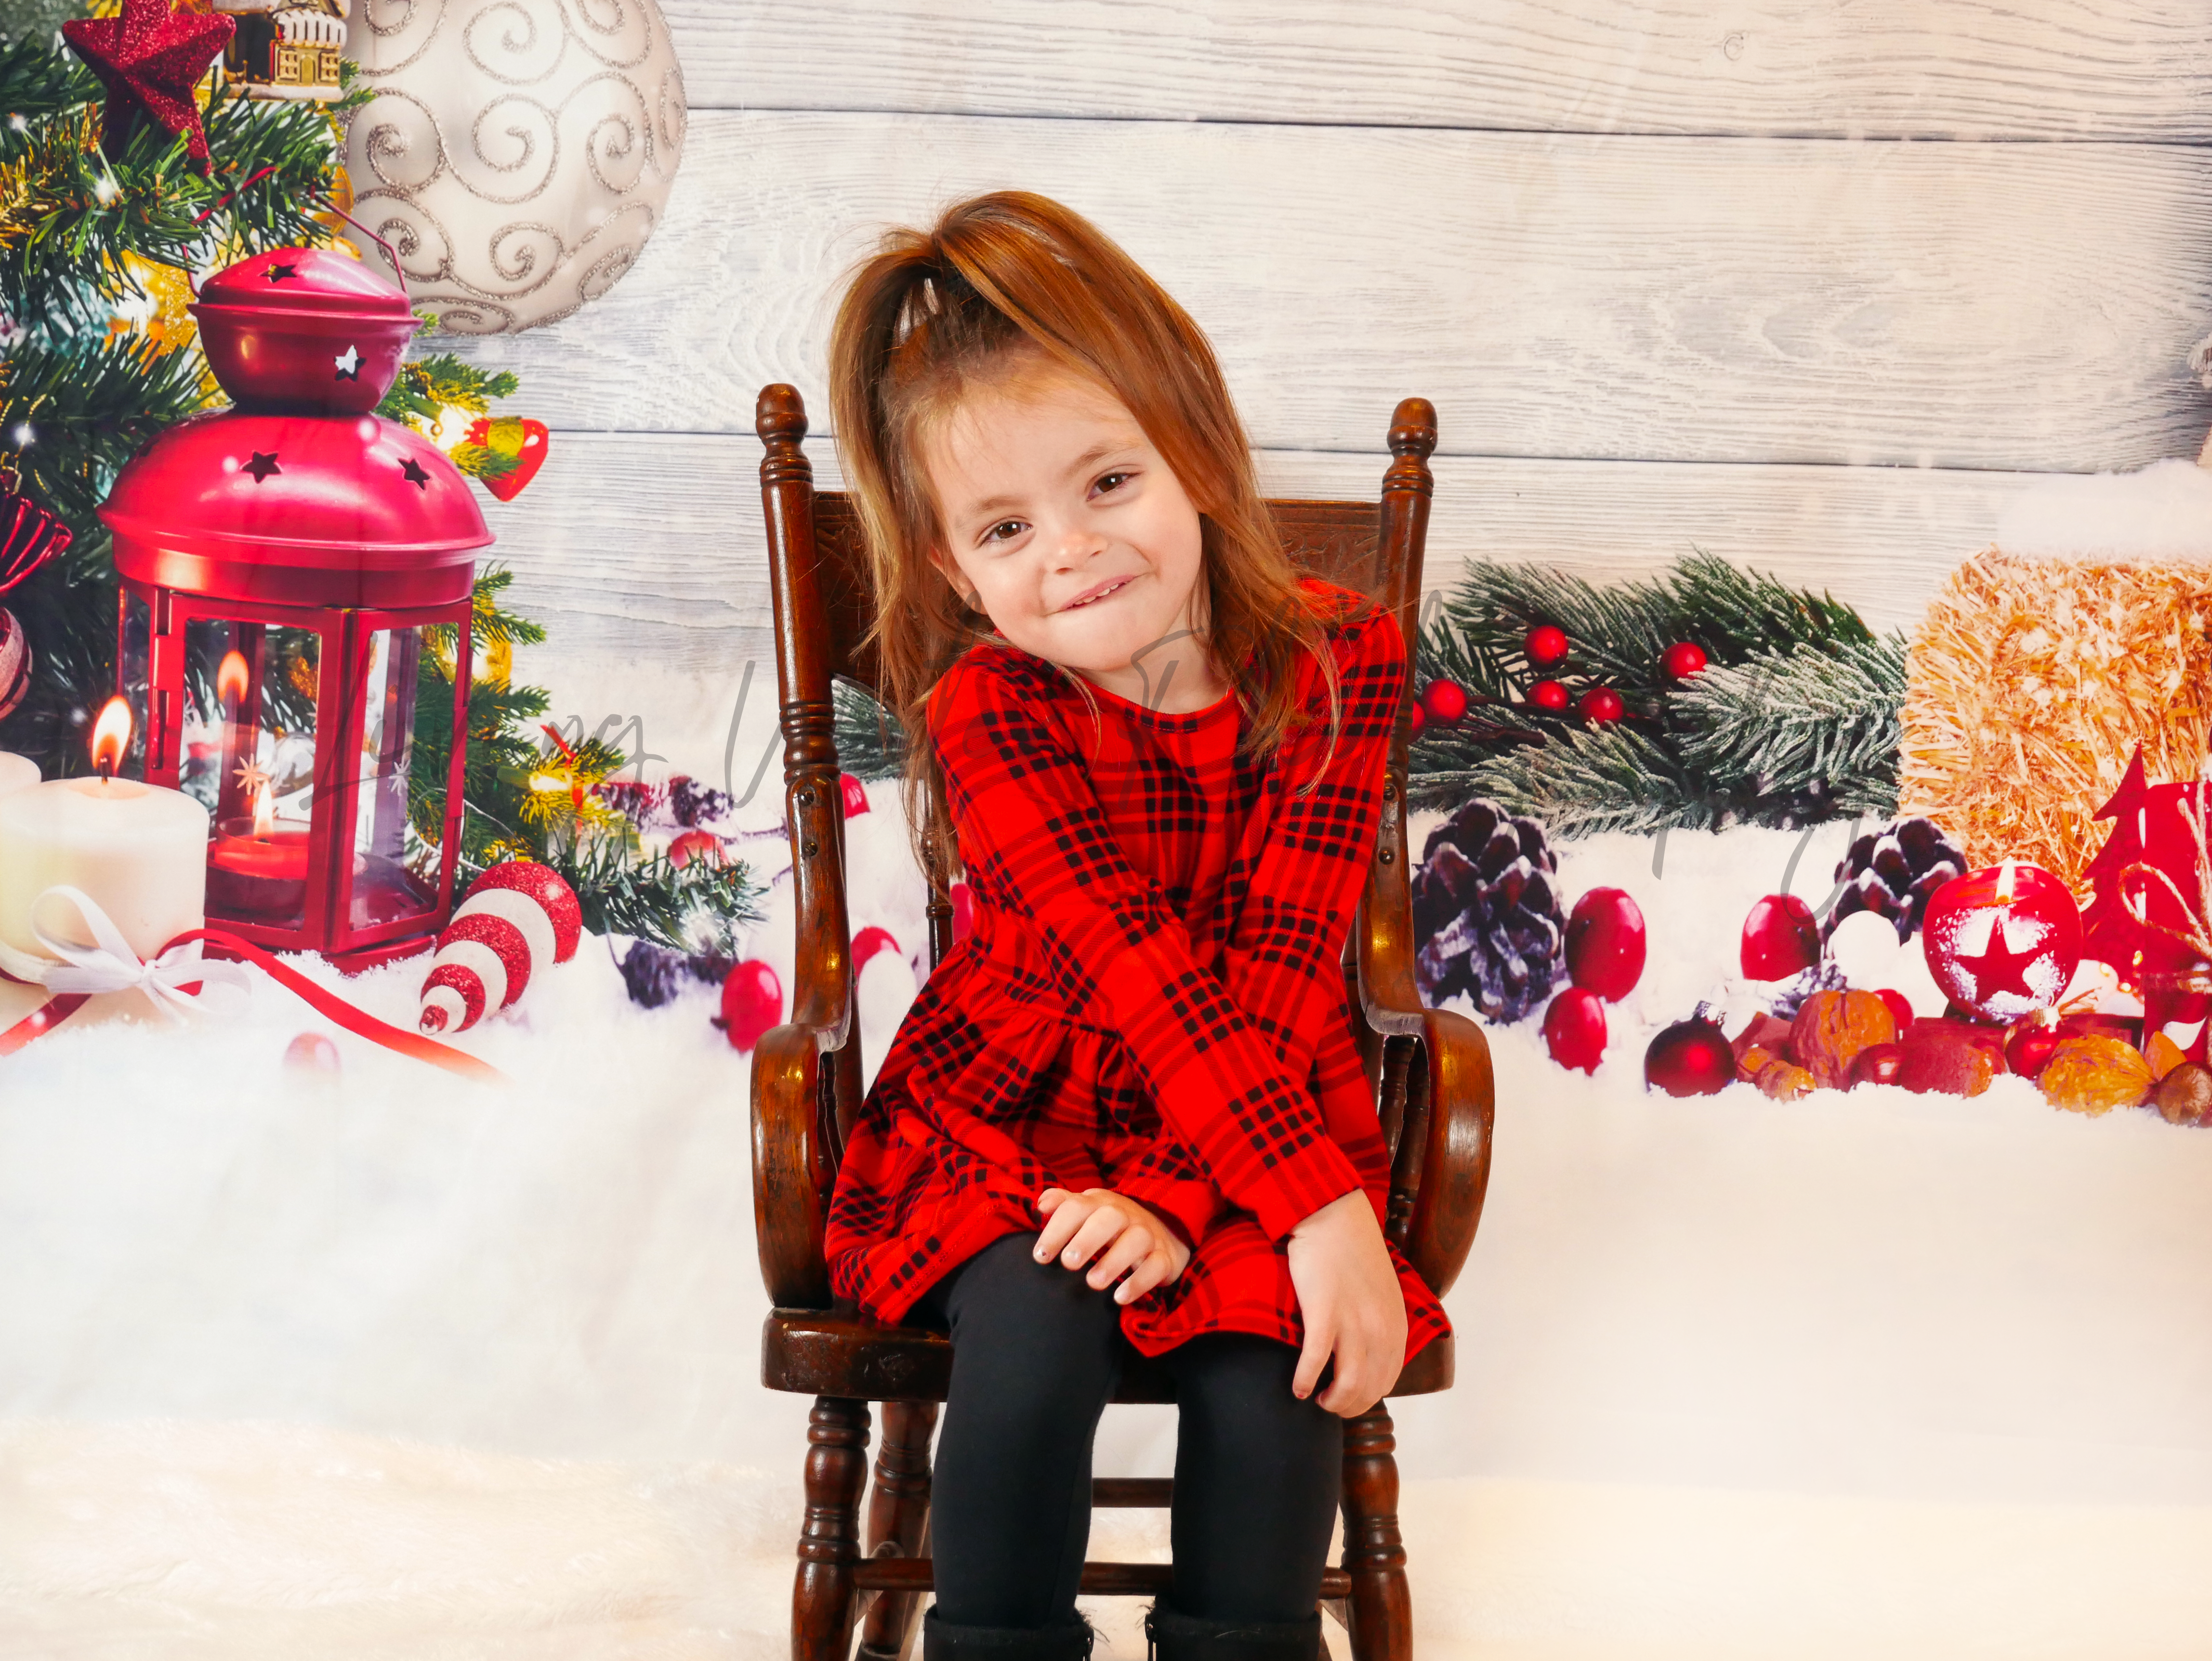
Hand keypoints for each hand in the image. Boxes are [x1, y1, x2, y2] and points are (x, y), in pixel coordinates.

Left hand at [1034, 1187, 1192, 1305]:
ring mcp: (1148, 1234)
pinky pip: (1156, 1266)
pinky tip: (1120, 1298)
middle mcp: (1126, 1214)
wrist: (1163, 1230)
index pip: (1077, 1207)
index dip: (1056, 1229)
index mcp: (1100, 1203)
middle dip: (1086, 1240)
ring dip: (1113, 1261)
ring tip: (1093, 1283)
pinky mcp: (1164, 1256)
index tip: (1040, 1256)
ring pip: (1136, 1240)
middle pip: (1109, 1218)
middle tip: (1067, 1263)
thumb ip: (1064, 1205)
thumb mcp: (1088, 1211)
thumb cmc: (1111, 1225)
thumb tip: (1041, 1205)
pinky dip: (1140, 1282)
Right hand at [1285, 1189, 1406, 1417]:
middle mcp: (1380, 1328)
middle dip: (1349, 1406)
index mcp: (1396, 1324)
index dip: (1367, 1398)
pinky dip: (1306, 1379)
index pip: (1387, 1380)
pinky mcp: (1324, 1312)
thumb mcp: (1382, 1292)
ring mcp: (1353, 1321)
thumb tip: (1368, 1355)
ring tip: (1317, 1400)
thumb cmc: (1352, 1252)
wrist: (1333, 1216)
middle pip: (1369, 1388)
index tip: (1350, 1400)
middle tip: (1330, 1406)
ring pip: (1347, 1383)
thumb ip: (1380, 1323)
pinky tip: (1298, 1387)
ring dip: (1332, 1401)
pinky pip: (1316, 1360)